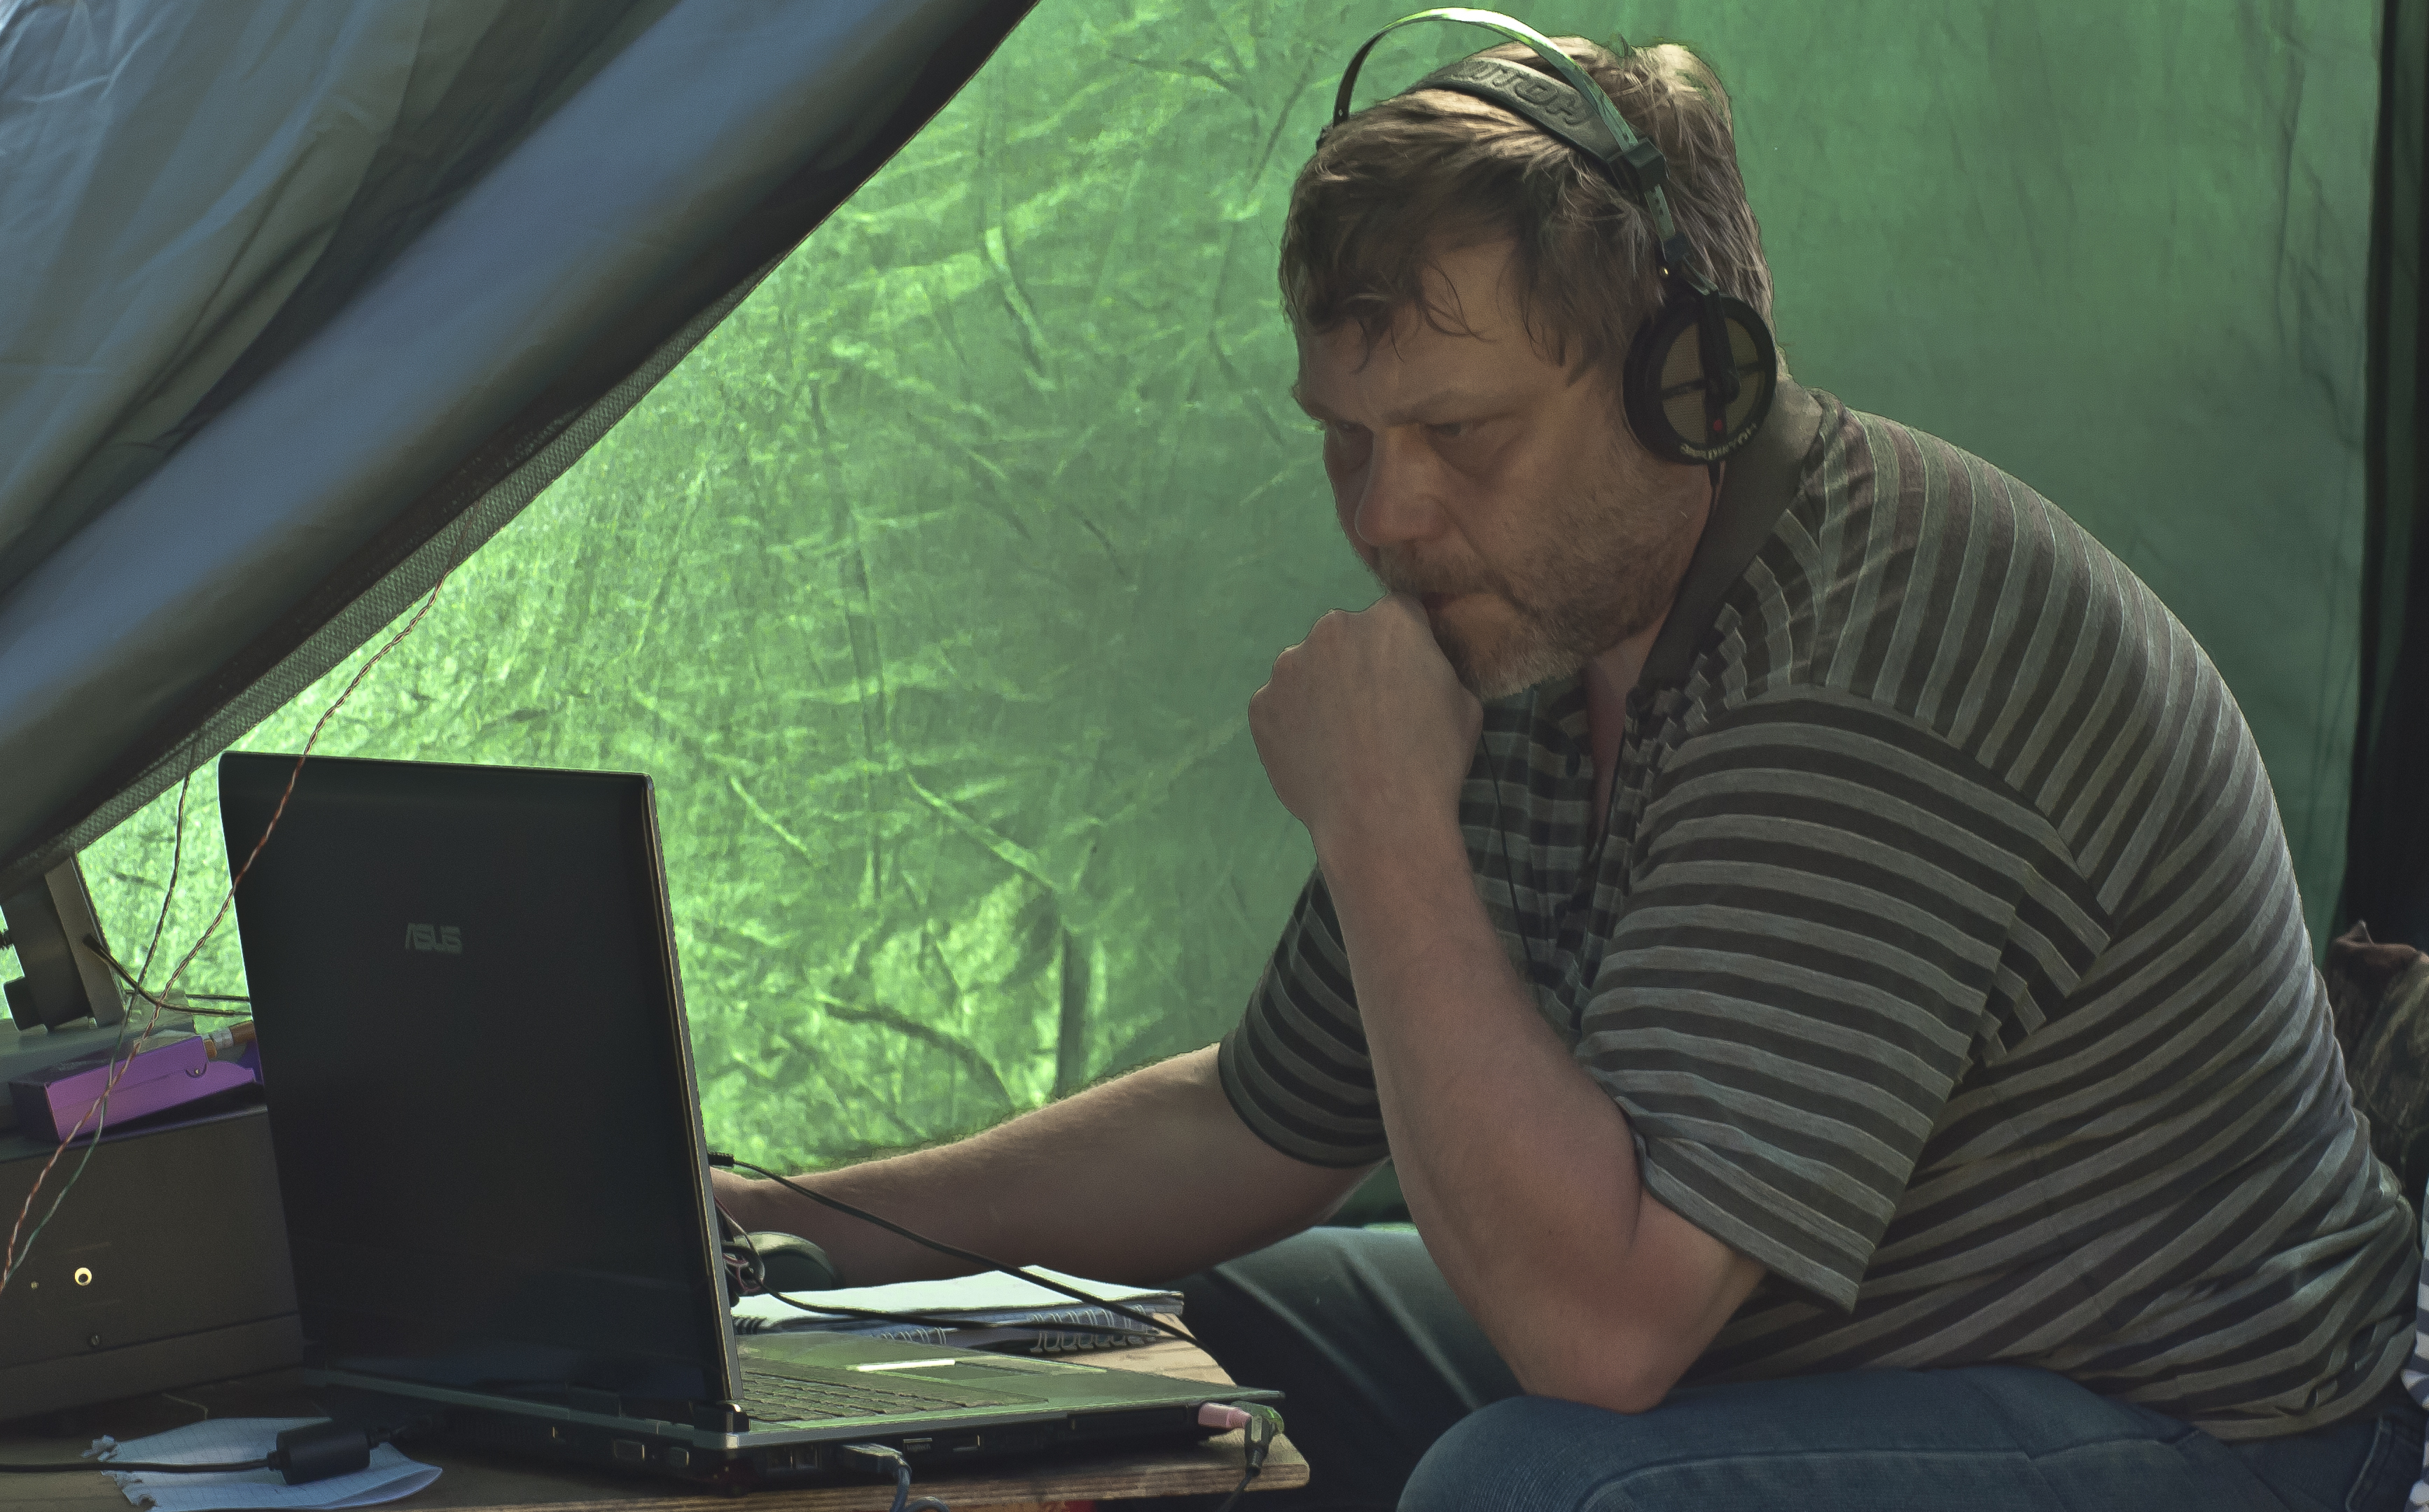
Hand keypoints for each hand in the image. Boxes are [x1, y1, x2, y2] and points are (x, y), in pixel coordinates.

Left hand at [1248, 594, 1481, 856]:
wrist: (1378, 817)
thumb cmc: (1432, 760)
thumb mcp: (1464, 703)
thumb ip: (1434, 669)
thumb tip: (1419, 669)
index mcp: (1389, 620)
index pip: (1399, 615)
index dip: (1406, 647)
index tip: (1408, 677)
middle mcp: (1333, 629)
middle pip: (1347, 637)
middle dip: (1358, 665)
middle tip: (1372, 713)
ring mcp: (1289, 667)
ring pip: (1308, 669)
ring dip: (1322, 692)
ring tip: (1341, 741)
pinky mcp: (1261, 705)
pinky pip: (1280, 706)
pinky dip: (1294, 724)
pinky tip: (1317, 756)